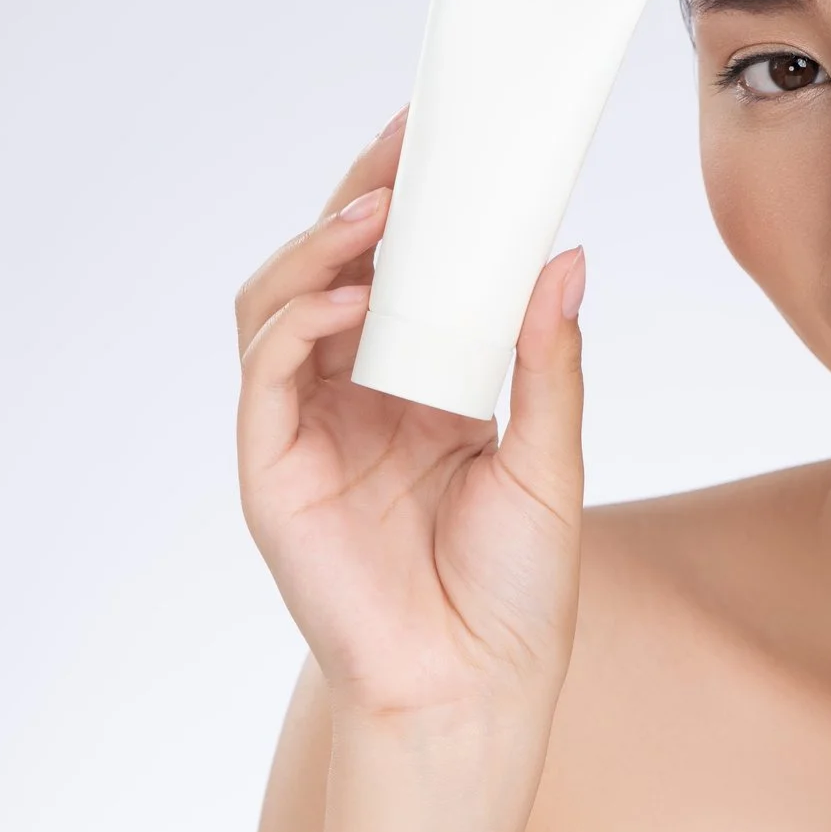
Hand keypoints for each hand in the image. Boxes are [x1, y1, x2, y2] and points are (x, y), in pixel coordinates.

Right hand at [235, 109, 588, 734]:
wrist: (476, 692)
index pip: (396, 275)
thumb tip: (565, 258)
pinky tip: (345, 296)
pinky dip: (296, 322)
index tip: (438, 140)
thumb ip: (548, 359)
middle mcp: (350, 401)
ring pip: (278, 307)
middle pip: (328, 272)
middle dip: (359, 201)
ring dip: (319, 249)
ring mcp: (303, 434)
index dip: (408, 207)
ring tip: (375, 213)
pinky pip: (265, 375)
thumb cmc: (513, 592)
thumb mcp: (550, 457)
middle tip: (404, 146)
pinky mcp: (271, 472)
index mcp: (414, 390)